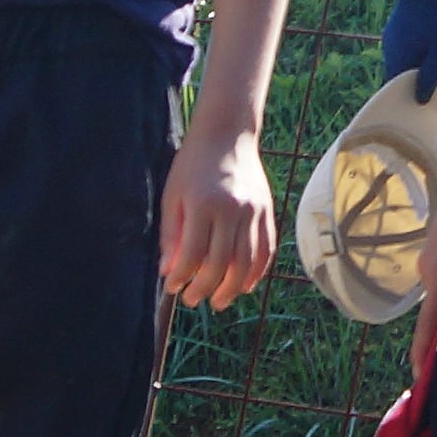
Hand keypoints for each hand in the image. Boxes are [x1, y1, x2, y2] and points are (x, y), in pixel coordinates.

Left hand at [161, 129, 277, 309]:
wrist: (228, 135)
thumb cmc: (193, 165)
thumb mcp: (172, 196)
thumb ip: (171, 235)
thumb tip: (168, 271)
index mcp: (203, 204)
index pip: (193, 254)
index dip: (181, 277)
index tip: (172, 288)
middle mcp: (232, 209)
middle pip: (221, 263)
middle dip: (205, 288)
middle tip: (193, 300)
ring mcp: (254, 211)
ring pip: (247, 261)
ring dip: (232, 287)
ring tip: (219, 301)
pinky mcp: (267, 211)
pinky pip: (266, 249)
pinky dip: (257, 272)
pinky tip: (244, 285)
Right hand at [378, 0, 436, 97]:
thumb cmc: (436, 16)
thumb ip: (429, 75)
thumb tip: (420, 99)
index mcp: (397, 59)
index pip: (399, 88)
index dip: (413, 94)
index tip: (429, 96)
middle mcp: (389, 49)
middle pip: (402, 73)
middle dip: (418, 77)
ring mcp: (391, 36)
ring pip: (404, 58)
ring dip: (419, 61)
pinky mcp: (397, 26)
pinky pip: (405, 46)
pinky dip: (417, 49)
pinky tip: (433, 41)